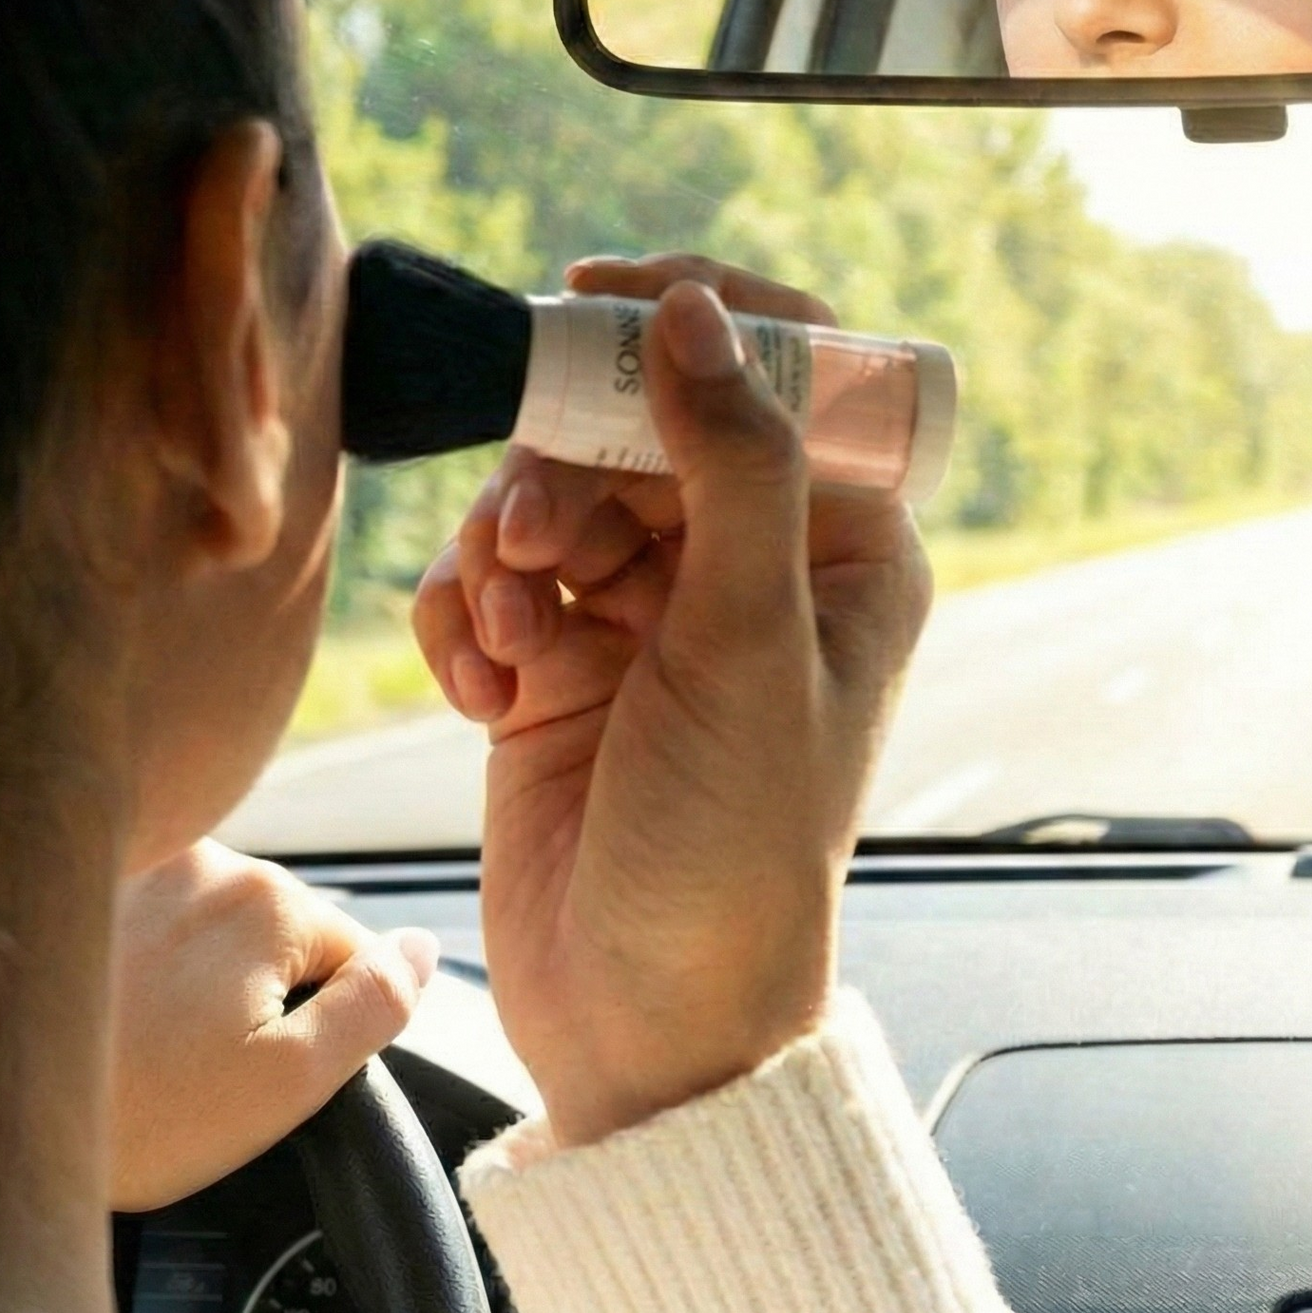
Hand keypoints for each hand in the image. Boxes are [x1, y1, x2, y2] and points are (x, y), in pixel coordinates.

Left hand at [110, 839, 438, 1210]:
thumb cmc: (137, 1118)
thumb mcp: (285, 1087)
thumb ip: (375, 1007)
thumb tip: (423, 948)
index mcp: (268, 899)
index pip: (351, 953)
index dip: (321, 1024)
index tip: (254, 1070)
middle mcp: (207, 856)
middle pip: (280, 930)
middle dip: (259, 992)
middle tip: (193, 1067)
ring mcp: (140, 860)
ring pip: (216, 922)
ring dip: (200, 973)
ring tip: (143, 1043)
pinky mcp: (86, 879)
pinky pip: (156, 913)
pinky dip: (148, 957)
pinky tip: (113, 1012)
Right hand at [411, 257, 932, 1147]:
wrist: (643, 1018)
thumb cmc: (733, 847)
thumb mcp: (747, 644)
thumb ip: (730, 466)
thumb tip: (694, 310)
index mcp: (842, 547)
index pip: (787, 371)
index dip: (694, 318)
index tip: (593, 295)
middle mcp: (750, 566)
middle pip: (638, 426)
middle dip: (567, 473)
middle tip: (538, 549)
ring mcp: (650, 614)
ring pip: (549, 495)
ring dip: (508, 554)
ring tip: (515, 643)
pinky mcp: (562, 665)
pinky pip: (491, 580)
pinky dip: (469, 620)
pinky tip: (484, 693)